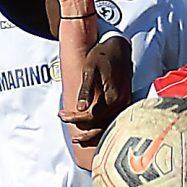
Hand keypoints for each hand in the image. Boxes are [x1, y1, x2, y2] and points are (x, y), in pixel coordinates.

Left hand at [62, 34, 133, 151]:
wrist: (118, 48)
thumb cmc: (102, 56)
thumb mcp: (90, 69)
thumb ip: (86, 89)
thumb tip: (80, 108)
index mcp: (113, 97)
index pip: (91, 117)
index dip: (74, 118)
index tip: (61, 114)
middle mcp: (121, 104)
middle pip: (99, 124)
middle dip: (79, 125)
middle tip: (63, 119)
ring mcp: (124, 105)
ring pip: (108, 127)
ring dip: (91, 134)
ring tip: (76, 138)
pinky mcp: (124, 104)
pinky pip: (113, 121)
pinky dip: (101, 129)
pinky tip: (91, 131)